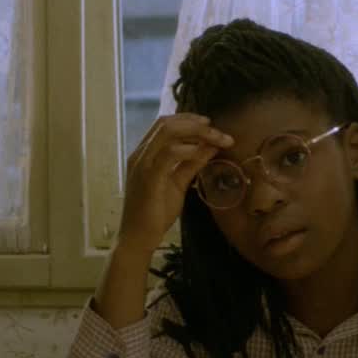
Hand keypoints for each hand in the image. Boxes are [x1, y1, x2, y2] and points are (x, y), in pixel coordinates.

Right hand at [116, 113, 233, 257]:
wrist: (138, 238)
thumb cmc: (155, 213)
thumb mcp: (178, 183)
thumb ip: (192, 164)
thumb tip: (211, 146)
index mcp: (144, 154)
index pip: (164, 124)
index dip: (188, 119)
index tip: (211, 125)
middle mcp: (140, 154)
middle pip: (167, 123)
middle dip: (196, 123)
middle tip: (219, 131)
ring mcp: (142, 164)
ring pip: (168, 132)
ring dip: (197, 133)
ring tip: (217, 140)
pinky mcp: (148, 178)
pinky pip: (169, 154)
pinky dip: (188, 150)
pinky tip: (203, 153)